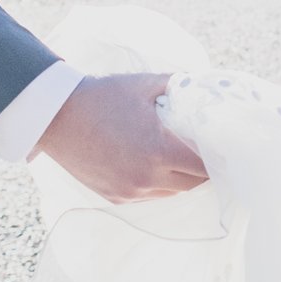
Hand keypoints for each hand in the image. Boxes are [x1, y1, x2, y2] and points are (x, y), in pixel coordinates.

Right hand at [38, 70, 206, 203]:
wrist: (56, 116)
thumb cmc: (103, 96)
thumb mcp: (146, 84)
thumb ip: (180, 86)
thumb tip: (205, 85)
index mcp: (160, 150)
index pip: (205, 167)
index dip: (218, 160)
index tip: (224, 150)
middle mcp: (148, 177)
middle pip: (193, 184)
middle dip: (203, 171)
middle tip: (208, 155)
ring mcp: (131, 191)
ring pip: (172, 193)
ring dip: (181, 180)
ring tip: (183, 161)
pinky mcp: (116, 197)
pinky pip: (149, 197)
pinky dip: (158, 185)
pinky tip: (156, 166)